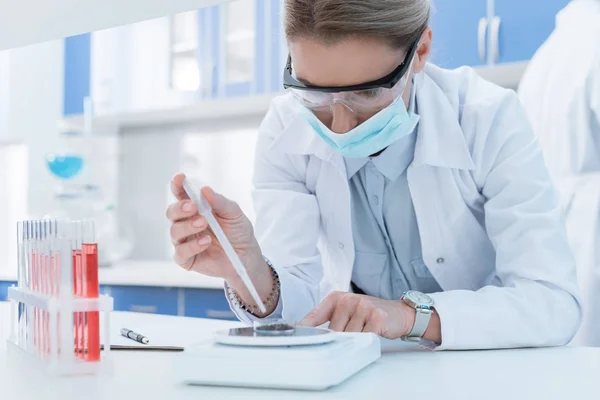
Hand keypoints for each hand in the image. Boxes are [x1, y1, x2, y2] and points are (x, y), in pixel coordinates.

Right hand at [167, 173, 262, 280]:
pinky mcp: (187, 259)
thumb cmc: (238, 232)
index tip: (180, 178)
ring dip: (188, 226)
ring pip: (174, 231)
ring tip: (204, 224)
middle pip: (172, 212)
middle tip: (193, 207)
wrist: (246, 256)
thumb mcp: (234, 214)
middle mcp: (187, 223)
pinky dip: (192, 246)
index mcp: (196, 209)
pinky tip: (206, 242)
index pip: (181, 195)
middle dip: (179, 208)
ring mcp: (185, 241)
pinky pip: (180, 252)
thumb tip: (205, 189)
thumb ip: (220, 202)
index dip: (178, 186)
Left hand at [299, 292, 415, 339]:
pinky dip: (366, 342)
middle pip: (333, 332)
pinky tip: (372, 335)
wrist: (400, 313)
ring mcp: (362, 308)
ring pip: (348, 337)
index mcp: (337, 298)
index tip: (294, 335)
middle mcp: (348, 300)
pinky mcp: (375, 318)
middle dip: (339, 339)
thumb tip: (310, 334)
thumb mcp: (347, 311)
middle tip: (350, 337)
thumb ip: (330, 320)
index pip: (315, 315)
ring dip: (355, 341)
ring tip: (364, 333)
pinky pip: (363, 338)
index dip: (304, 327)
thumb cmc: (371, 314)